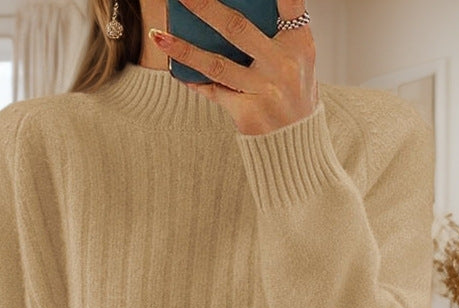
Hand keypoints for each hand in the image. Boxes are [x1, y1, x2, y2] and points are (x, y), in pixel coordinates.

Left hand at [148, 0, 317, 134]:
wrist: (297, 144)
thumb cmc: (293, 95)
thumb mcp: (298, 62)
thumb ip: (274, 37)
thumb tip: (223, 15)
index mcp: (300, 45)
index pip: (290, 3)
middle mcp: (284, 65)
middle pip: (237, 28)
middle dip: (205, 7)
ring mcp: (265, 91)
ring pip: (216, 64)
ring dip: (183, 49)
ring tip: (158, 36)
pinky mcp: (248, 114)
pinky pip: (214, 91)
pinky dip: (193, 80)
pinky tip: (176, 70)